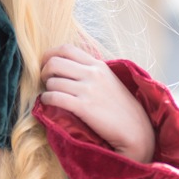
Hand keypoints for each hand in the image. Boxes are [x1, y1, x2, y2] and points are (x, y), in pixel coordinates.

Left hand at [40, 45, 155, 162]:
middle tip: (45, 81)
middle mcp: (93, 73)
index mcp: (98, 65)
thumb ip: (91, 71)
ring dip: (46, 89)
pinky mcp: (84, 107)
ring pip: (52, 81)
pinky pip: (55, 97)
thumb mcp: (108, 80)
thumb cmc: (121, 107)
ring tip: (50, 95)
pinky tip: (48, 104)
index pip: (66, 49)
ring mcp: (88, 90)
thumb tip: (67, 67)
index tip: (45, 64)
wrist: (135, 130)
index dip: (49, 55)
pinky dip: (46, 100)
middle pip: (54, 62)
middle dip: (43, 71)